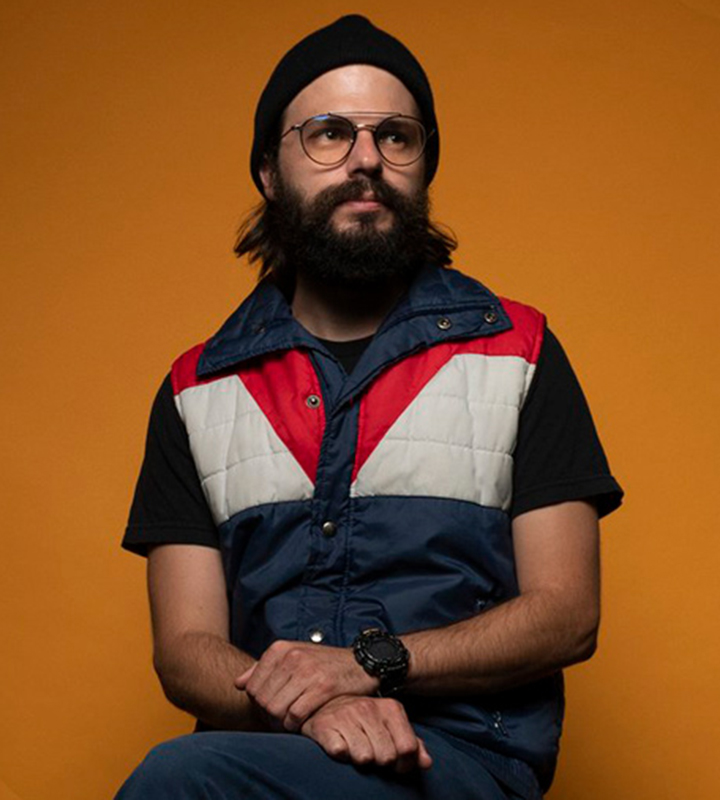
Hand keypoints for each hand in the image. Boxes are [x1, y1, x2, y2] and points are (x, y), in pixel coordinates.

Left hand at [235, 640, 378, 731]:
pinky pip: (296, 715)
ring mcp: (307, 671)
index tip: (270, 711)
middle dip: (268, 716)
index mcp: (280, 649)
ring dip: (281, 723)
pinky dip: (295, 725)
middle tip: (280, 721)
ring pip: (276, 709)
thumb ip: (263, 669)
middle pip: (262, 701)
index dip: (258, 705)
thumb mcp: (293, 657)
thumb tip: (238, 684)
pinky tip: (302, 724)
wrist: (361, 663)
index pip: (251, 687)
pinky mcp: (323, 687)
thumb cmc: (323, 664)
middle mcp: (291, 657)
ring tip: (290, 723)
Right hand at [301, 695, 431, 772]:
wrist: (326, 704)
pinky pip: (340, 752)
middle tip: (372, 752)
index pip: (407, 748)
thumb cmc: (364, 720)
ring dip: (360, 759)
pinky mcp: (324, 726)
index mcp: (390, 708)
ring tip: (356, 747)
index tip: (395, 764)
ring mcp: (346, 716)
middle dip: (380, 762)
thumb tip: (426, 763)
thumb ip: (411, 744)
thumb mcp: (391, 726)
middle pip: (386, 757)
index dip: (404, 764)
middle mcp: (368, 708)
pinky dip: (341, 754)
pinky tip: (340, 744)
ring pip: (364, 758)